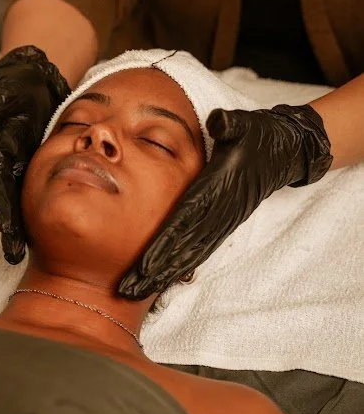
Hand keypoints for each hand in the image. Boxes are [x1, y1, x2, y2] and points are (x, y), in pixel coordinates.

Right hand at [0, 46, 69, 263]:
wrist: (33, 81)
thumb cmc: (22, 87)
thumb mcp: (10, 94)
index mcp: (1, 149)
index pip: (0, 182)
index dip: (2, 205)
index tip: (5, 228)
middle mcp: (7, 162)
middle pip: (7, 199)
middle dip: (9, 227)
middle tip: (13, 254)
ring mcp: (19, 165)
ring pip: (17, 201)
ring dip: (18, 226)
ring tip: (18, 253)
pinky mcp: (32, 164)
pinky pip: (30, 192)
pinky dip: (34, 211)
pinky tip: (39, 234)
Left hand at [119, 103, 332, 299]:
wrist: (285, 151)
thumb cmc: (259, 136)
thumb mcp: (245, 124)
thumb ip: (231, 124)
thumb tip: (219, 121)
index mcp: (217, 187)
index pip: (185, 220)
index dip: (164, 242)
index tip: (143, 263)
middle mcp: (219, 211)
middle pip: (181, 246)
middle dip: (154, 270)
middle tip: (127, 289)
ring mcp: (222, 221)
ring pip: (189, 254)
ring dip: (162, 275)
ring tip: (136, 292)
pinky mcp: (224, 225)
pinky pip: (199, 250)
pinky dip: (180, 268)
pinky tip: (162, 281)